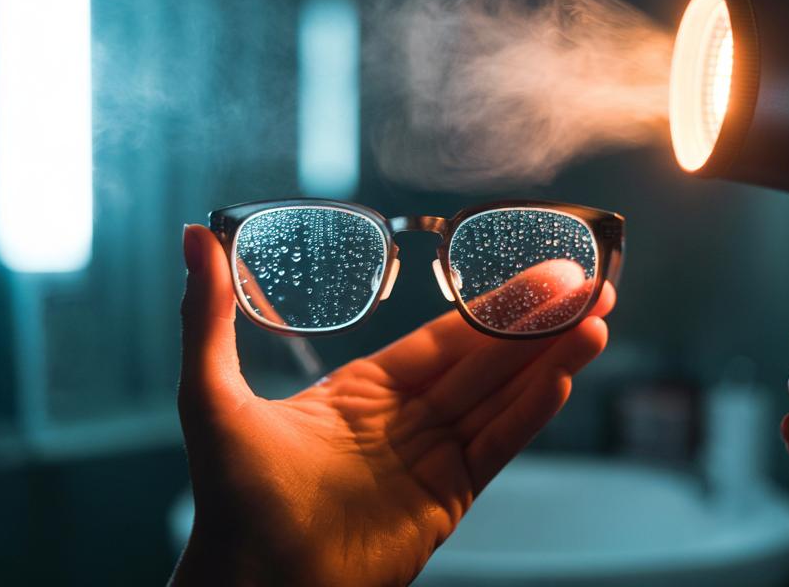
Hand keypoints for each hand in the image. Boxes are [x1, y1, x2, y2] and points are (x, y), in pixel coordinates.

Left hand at [171, 225, 614, 585]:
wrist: (251, 585)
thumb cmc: (229, 501)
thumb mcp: (211, 393)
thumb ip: (209, 315)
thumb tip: (193, 235)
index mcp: (364, 393)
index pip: (442, 341)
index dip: (489, 306)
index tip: (535, 272)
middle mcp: (406, 423)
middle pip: (485, 363)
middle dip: (537, 324)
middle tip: (590, 284)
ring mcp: (431, 462)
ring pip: (501, 400)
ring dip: (549, 361)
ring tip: (595, 322)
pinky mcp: (447, 502)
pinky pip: (495, 448)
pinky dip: (530, 415)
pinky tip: (562, 380)